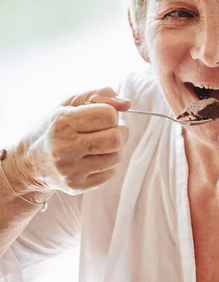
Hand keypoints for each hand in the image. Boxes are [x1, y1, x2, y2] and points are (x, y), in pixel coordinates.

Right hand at [7, 87, 130, 198]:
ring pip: (116, 157)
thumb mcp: (71, 103)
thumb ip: (100, 95)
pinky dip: (108, 164)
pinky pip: (110, 173)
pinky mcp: (76, 186)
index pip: (109, 115)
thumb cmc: (56, 127)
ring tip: (99, 145)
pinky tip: (93, 159)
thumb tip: (127, 104)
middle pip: (116, 139)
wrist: (29, 161)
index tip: (102, 116)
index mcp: (62, 122)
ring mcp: (70, 170)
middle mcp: (64, 148)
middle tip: (110, 130)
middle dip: (120, 132)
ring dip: (114, 149)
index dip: (111, 113)